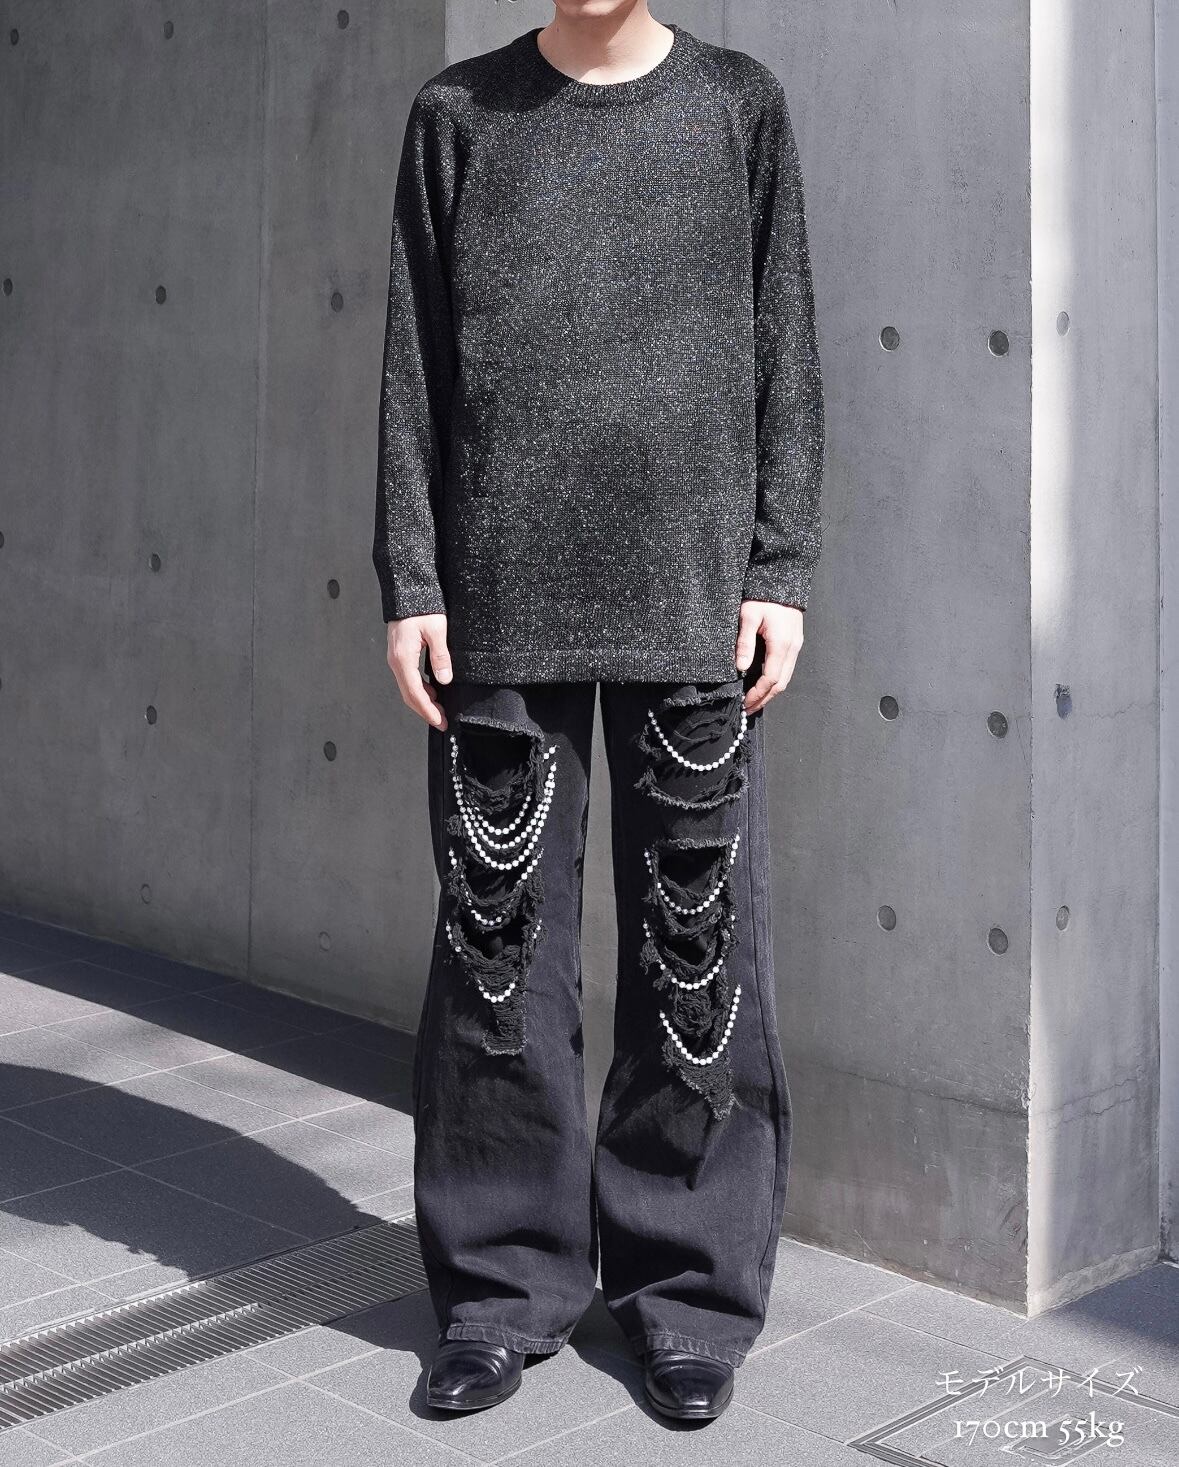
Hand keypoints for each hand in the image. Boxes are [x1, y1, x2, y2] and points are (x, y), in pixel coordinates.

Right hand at [386, 614, 451, 729]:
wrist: (407, 590)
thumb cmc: (421, 607)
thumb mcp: (437, 630)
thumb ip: (440, 656)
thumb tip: (444, 680)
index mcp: (403, 658)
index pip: (415, 693)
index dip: (428, 710)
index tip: (440, 721)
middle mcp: (396, 661)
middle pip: (409, 695)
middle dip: (425, 711)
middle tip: (441, 721)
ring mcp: (396, 658)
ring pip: (408, 687)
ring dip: (423, 701)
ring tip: (440, 710)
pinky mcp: (400, 654)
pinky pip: (408, 677)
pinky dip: (420, 689)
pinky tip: (433, 691)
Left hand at [735, 600, 803, 714]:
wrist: (783, 580)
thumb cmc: (762, 597)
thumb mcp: (748, 616)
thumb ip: (744, 642)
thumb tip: (740, 668)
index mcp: (781, 644)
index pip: (770, 679)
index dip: (757, 694)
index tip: (744, 703)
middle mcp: (792, 649)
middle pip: (781, 684)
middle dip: (764, 699)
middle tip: (747, 709)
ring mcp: (796, 647)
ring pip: (786, 678)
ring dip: (770, 692)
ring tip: (754, 701)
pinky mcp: (794, 643)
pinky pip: (787, 669)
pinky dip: (775, 681)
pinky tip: (763, 684)